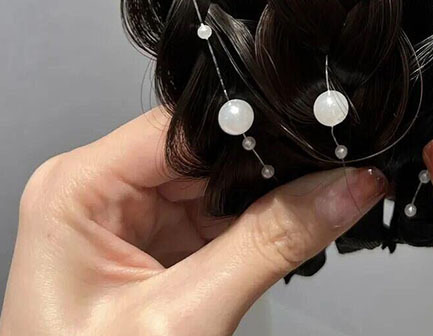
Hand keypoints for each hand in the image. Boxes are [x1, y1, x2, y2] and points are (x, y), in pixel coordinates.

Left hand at [0, 108, 385, 335]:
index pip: (181, 125)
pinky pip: (218, 212)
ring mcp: (129, 216)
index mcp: (78, 188)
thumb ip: (272, 243)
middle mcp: (99, 190)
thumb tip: (347, 186)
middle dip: (267, 164)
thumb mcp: (185, 319)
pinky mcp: (155, 242)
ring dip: (265, 196)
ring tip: (315, 203)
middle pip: (205, 148)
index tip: (321, 129)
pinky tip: (284, 228)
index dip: (252, 123)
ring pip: (220, 178)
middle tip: (335, 172)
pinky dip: (254, 224)